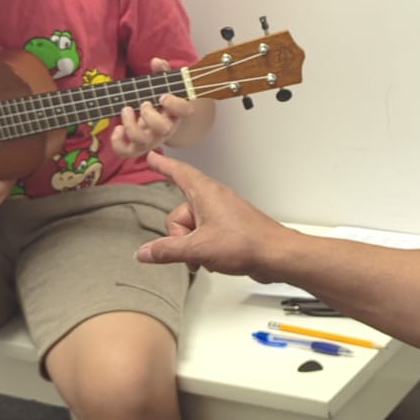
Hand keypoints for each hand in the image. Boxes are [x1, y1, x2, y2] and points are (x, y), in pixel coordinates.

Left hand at [108, 58, 191, 158]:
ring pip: (143, 142)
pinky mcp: (135, 148)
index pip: (186, 111)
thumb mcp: (162, 87)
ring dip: (131, 125)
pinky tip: (117, 128)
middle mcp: (166, 130)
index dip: (175, 104)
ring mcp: (150, 141)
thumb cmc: (159, 103)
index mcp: (176, 113)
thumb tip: (156, 61)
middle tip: (143, 103)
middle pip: (165, 130)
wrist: (155, 122)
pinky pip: (125, 152)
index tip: (162, 96)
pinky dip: (117, 141)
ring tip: (126, 109)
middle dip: (151, 116)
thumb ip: (162, 73)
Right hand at [137, 152, 296, 276]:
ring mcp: (222, 214)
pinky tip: (209, 261)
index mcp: (205, 193)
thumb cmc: (245, 243)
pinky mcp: (229, 228)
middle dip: (179, 237)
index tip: (151, 157)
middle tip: (192, 251)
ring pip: (191, 229)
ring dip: (191, 247)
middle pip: (179, 214)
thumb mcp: (198, 248)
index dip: (163, 166)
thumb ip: (168, 250)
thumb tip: (145, 252)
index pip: (178, 173)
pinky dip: (202, 249)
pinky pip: (204, 236)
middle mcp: (213, 199)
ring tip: (204, 259)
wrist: (275, 255)